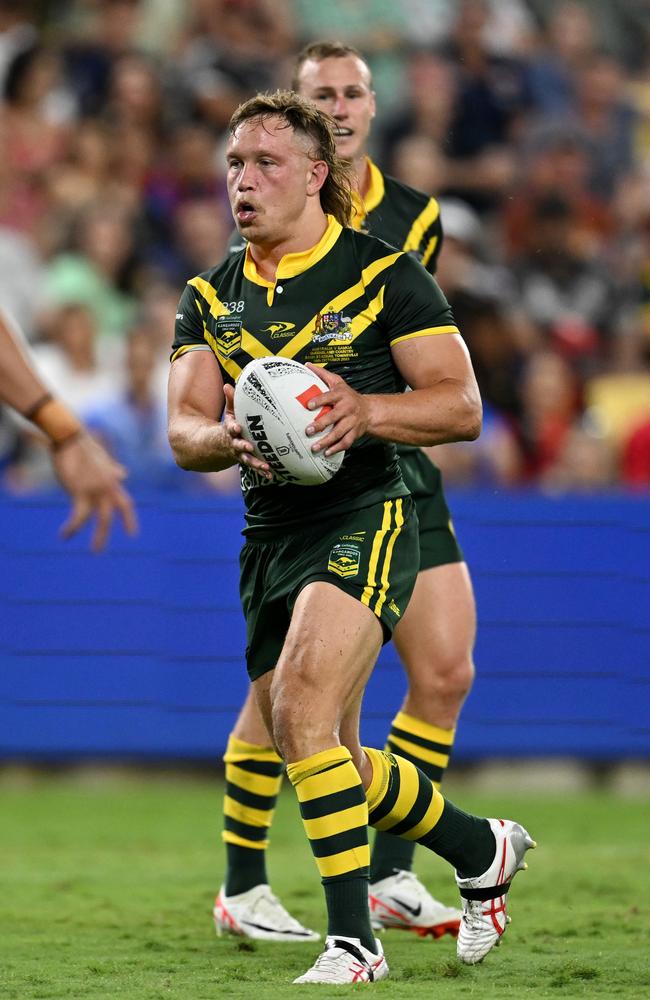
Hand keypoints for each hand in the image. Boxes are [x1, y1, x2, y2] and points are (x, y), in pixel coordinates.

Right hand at [53, 433, 137, 551]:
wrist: (70, 437)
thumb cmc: (82, 446)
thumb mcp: (102, 461)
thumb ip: (113, 470)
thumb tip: (124, 474)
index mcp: (113, 481)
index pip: (126, 503)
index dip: (128, 519)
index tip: (132, 534)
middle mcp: (109, 487)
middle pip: (116, 514)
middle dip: (109, 532)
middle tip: (102, 549)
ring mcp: (97, 489)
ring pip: (103, 520)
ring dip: (99, 537)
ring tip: (94, 551)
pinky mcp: (81, 491)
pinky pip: (80, 517)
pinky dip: (73, 527)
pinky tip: (65, 535)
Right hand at [223, 384, 271, 478]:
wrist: (219, 446)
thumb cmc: (230, 425)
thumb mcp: (229, 413)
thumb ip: (230, 400)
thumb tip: (228, 385)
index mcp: (230, 431)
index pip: (230, 428)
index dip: (232, 427)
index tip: (236, 427)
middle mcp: (234, 444)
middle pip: (238, 446)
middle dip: (243, 447)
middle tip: (249, 447)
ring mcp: (240, 454)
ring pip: (247, 460)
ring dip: (256, 464)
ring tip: (266, 467)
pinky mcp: (247, 460)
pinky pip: (255, 467)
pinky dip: (262, 471)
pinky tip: (271, 475)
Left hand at [303, 363, 370, 455]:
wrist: (369, 411)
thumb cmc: (348, 396)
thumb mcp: (338, 382)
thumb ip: (323, 374)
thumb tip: (307, 365)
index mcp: (342, 395)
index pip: (330, 396)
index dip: (320, 400)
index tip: (309, 405)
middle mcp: (347, 408)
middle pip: (334, 417)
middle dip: (321, 424)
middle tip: (308, 430)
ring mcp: (352, 422)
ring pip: (339, 433)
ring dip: (327, 441)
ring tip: (314, 447)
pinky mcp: (355, 433)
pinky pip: (346, 442)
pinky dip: (336, 448)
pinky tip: (326, 453)